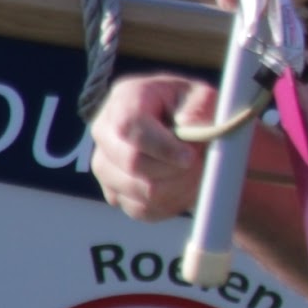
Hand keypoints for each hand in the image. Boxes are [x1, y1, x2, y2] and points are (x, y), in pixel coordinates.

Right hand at [90, 70, 217, 219]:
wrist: (185, 129)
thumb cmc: (193, 108)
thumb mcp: (203, 97)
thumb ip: (199, 110)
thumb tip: (189, 130)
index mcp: (125, 98)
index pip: (129, 125)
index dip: (161, 146)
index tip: (190, 156)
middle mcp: (105, 131)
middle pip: (132, 163)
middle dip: (175, 169)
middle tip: (201, 163)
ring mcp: (105, 165)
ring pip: (139, 191)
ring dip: (179, 188)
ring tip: (197, 173)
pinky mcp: (113, 192)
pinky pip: (142, 210)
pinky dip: (171, 204)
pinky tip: (184, 186)